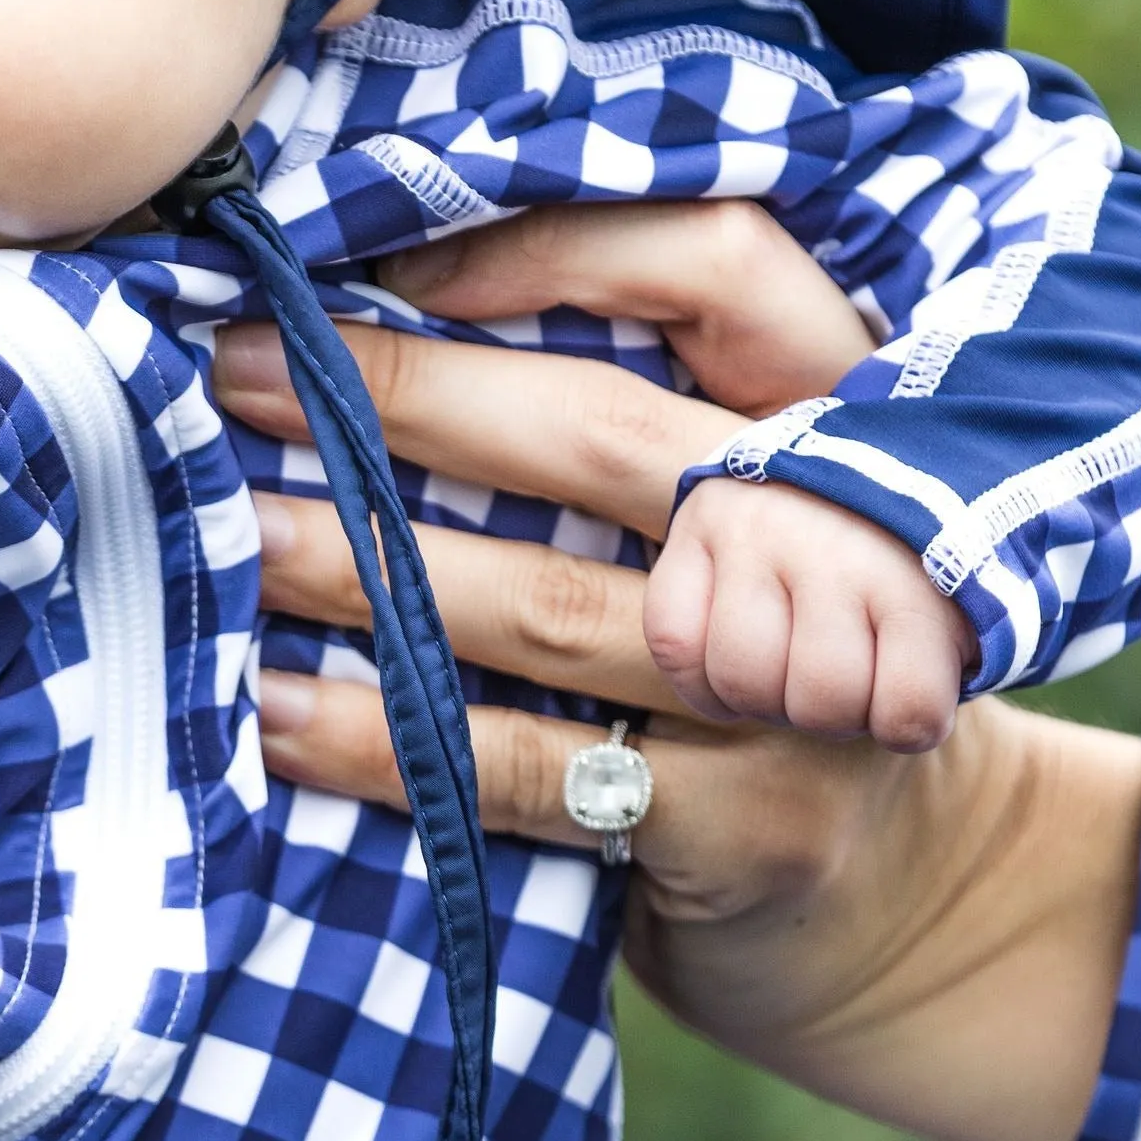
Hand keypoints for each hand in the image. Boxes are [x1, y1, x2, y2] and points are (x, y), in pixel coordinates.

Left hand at [224, 202, 1140, 1140]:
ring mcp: (797, 686)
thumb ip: (617, 429)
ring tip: (232, 538)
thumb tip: (350, 330)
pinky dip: (392, 741)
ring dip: (365, 569)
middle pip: (596, 428)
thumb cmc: (760, 656)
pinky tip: (277, 714)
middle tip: (233, 374)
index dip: (544, 246)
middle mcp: (829, 531)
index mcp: (831, 413)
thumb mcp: (739, 519)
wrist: (907, 894)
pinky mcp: (748, 824)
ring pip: (544, 600)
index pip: (714, 262)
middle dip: (399, 397)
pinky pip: (530, 768)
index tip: (374, 256)